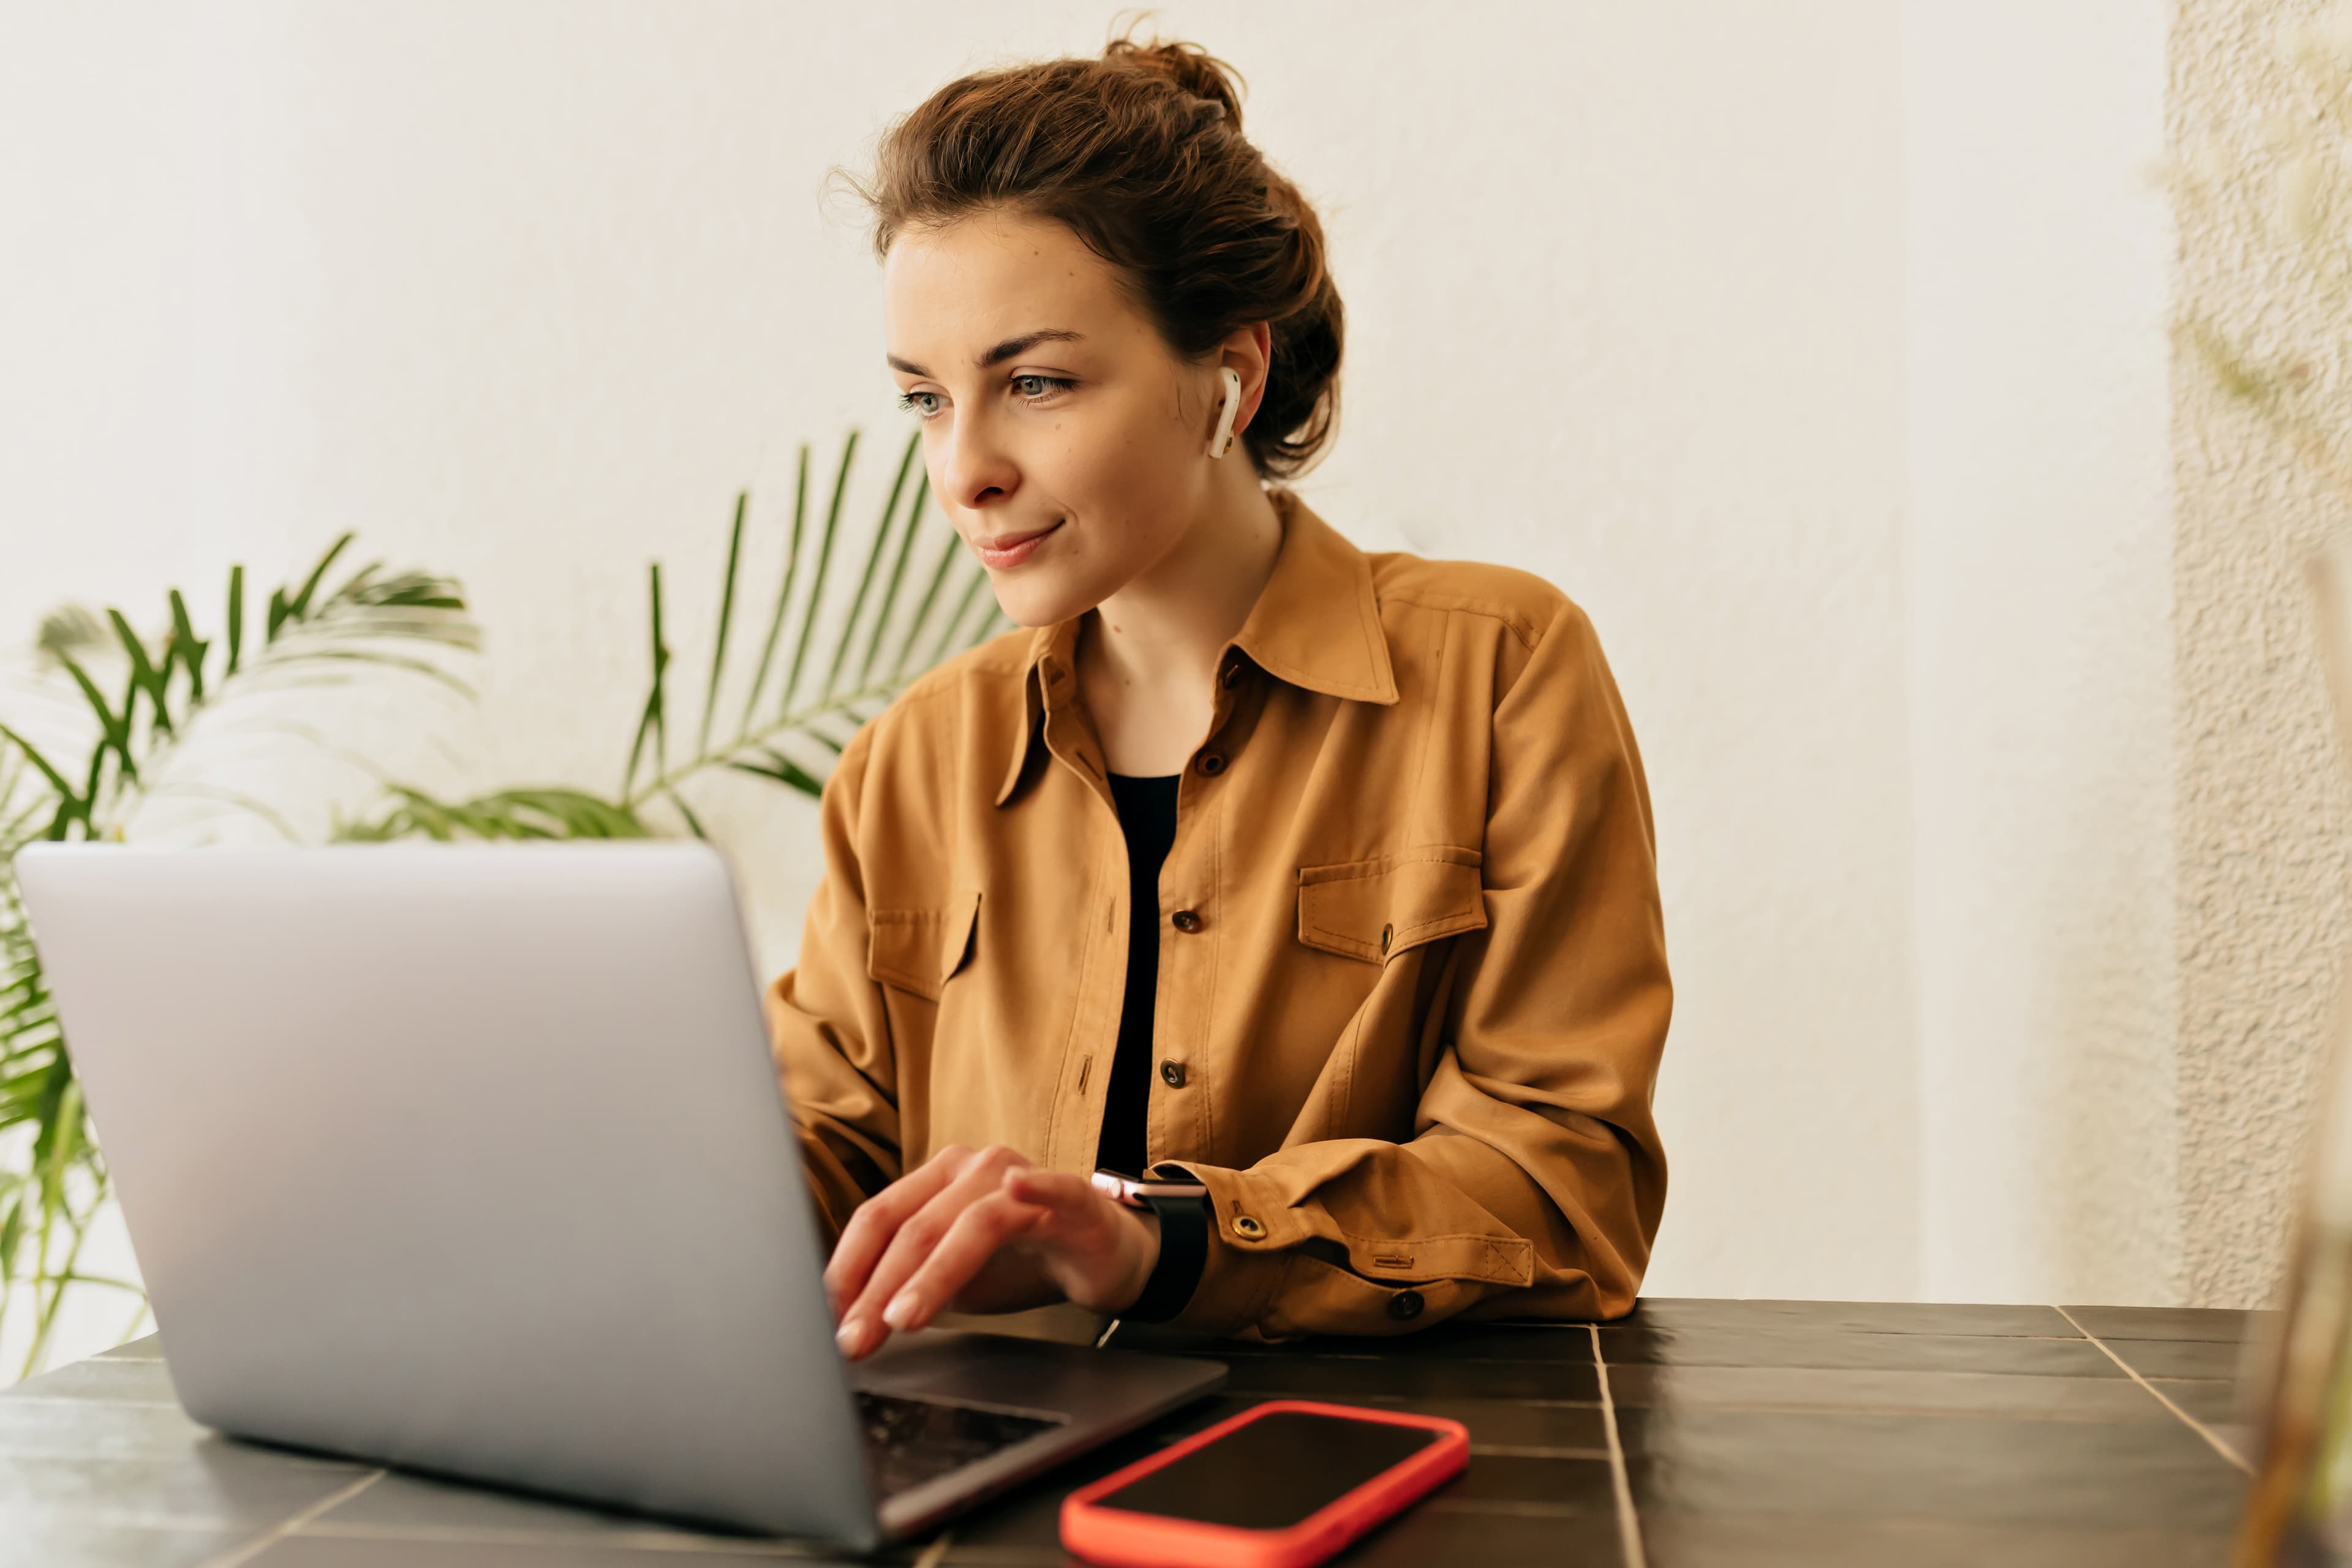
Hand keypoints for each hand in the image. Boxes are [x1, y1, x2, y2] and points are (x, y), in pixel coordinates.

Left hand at [824, 1144, 1160, 1360]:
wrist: (1102, 1256)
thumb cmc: (1021, 1262)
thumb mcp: (952, 1278)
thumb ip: (908, 1287)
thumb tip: (850, 1325)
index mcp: (938, 1179)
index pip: (878, 1218)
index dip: (846, 1269)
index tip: (823, 1320)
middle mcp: (974, 1168)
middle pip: (914, 1226)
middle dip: (877, 1289)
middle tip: (855, 1340)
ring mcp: (1023, 1177)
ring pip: (969, 1222)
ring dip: (931, 1273)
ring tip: (904, 1318)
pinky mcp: (1072, 1198)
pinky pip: (1052, 1189)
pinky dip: (1036, 1185)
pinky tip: (1018, 1187)